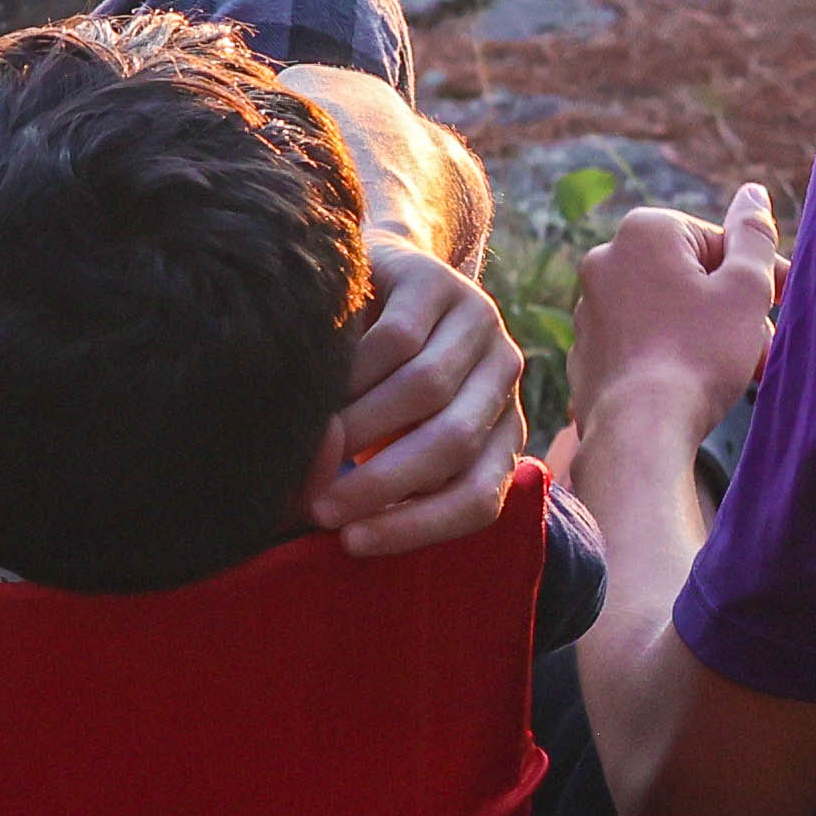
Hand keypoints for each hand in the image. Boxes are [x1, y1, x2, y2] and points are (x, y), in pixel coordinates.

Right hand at [307, 240, 525, 557]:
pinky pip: (398, 339)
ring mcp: (477, 321)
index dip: (417, 527)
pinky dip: (353, 373)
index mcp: (502, 427)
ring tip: (312, 448)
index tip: (352, 542)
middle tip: (320, 505)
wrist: (370, 274)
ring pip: (426, 389)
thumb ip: (382, 476)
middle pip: (454, 443)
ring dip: (361, 427)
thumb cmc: (371, 377)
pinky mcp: (438, 281)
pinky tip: (318, 387)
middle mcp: (502, 374)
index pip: (479, 496)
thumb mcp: (391, 434)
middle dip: (383, 483)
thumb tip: (331, 533)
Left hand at [571, 183, 779, 445]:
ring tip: (736, 371)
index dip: (758, 275)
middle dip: (731, 309)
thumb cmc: (699, 354)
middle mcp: (606, 259)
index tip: (781, 305)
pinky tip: (693, 387)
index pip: (719, 241)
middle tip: (762, 346)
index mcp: (646, 231)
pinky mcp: (586, 351)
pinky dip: (669, 356)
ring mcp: (590, 307)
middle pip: (691, 276)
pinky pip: (641, 343)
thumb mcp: (745, 290)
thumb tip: (753, 194)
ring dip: (705, 333)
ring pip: (667, 311)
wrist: (639, 429)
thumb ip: (754, 237)